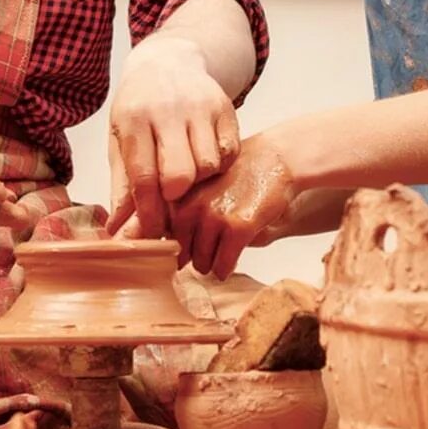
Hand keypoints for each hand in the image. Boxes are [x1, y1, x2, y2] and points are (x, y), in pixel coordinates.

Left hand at [105, 37, 240, 238]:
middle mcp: (168, 110)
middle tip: (172, 201)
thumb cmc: (139, 108)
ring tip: (188, 179)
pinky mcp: (225, 106)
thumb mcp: (121, 140)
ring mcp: (200, 106)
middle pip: (180, 174)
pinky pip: (229, 152)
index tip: (153, 232)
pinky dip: (219, 166)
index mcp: (134, 119)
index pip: (144, 177)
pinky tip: (205, 161)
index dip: (149, 213)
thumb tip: (118, 232)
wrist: (169, 61)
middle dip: (176, 198)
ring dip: (199, 182)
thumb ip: (123, 185)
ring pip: (208, 165)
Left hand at [165, 134, 296, 279]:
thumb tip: (153, 245)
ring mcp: (214, 216)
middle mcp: (190, 205)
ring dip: (213, 263)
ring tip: (225, 249)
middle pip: (182, 255)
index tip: (184, 248)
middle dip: (197, 256)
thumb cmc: (235, 176)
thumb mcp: (198, 187)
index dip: (174, 247)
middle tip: (212, 246)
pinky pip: (223, 265)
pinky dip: (227, 268)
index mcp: (176, 195)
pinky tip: (233, 258)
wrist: (273, 160)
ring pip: (202, 264)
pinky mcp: (238, 226)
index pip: (160, 237)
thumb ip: (177, 213)